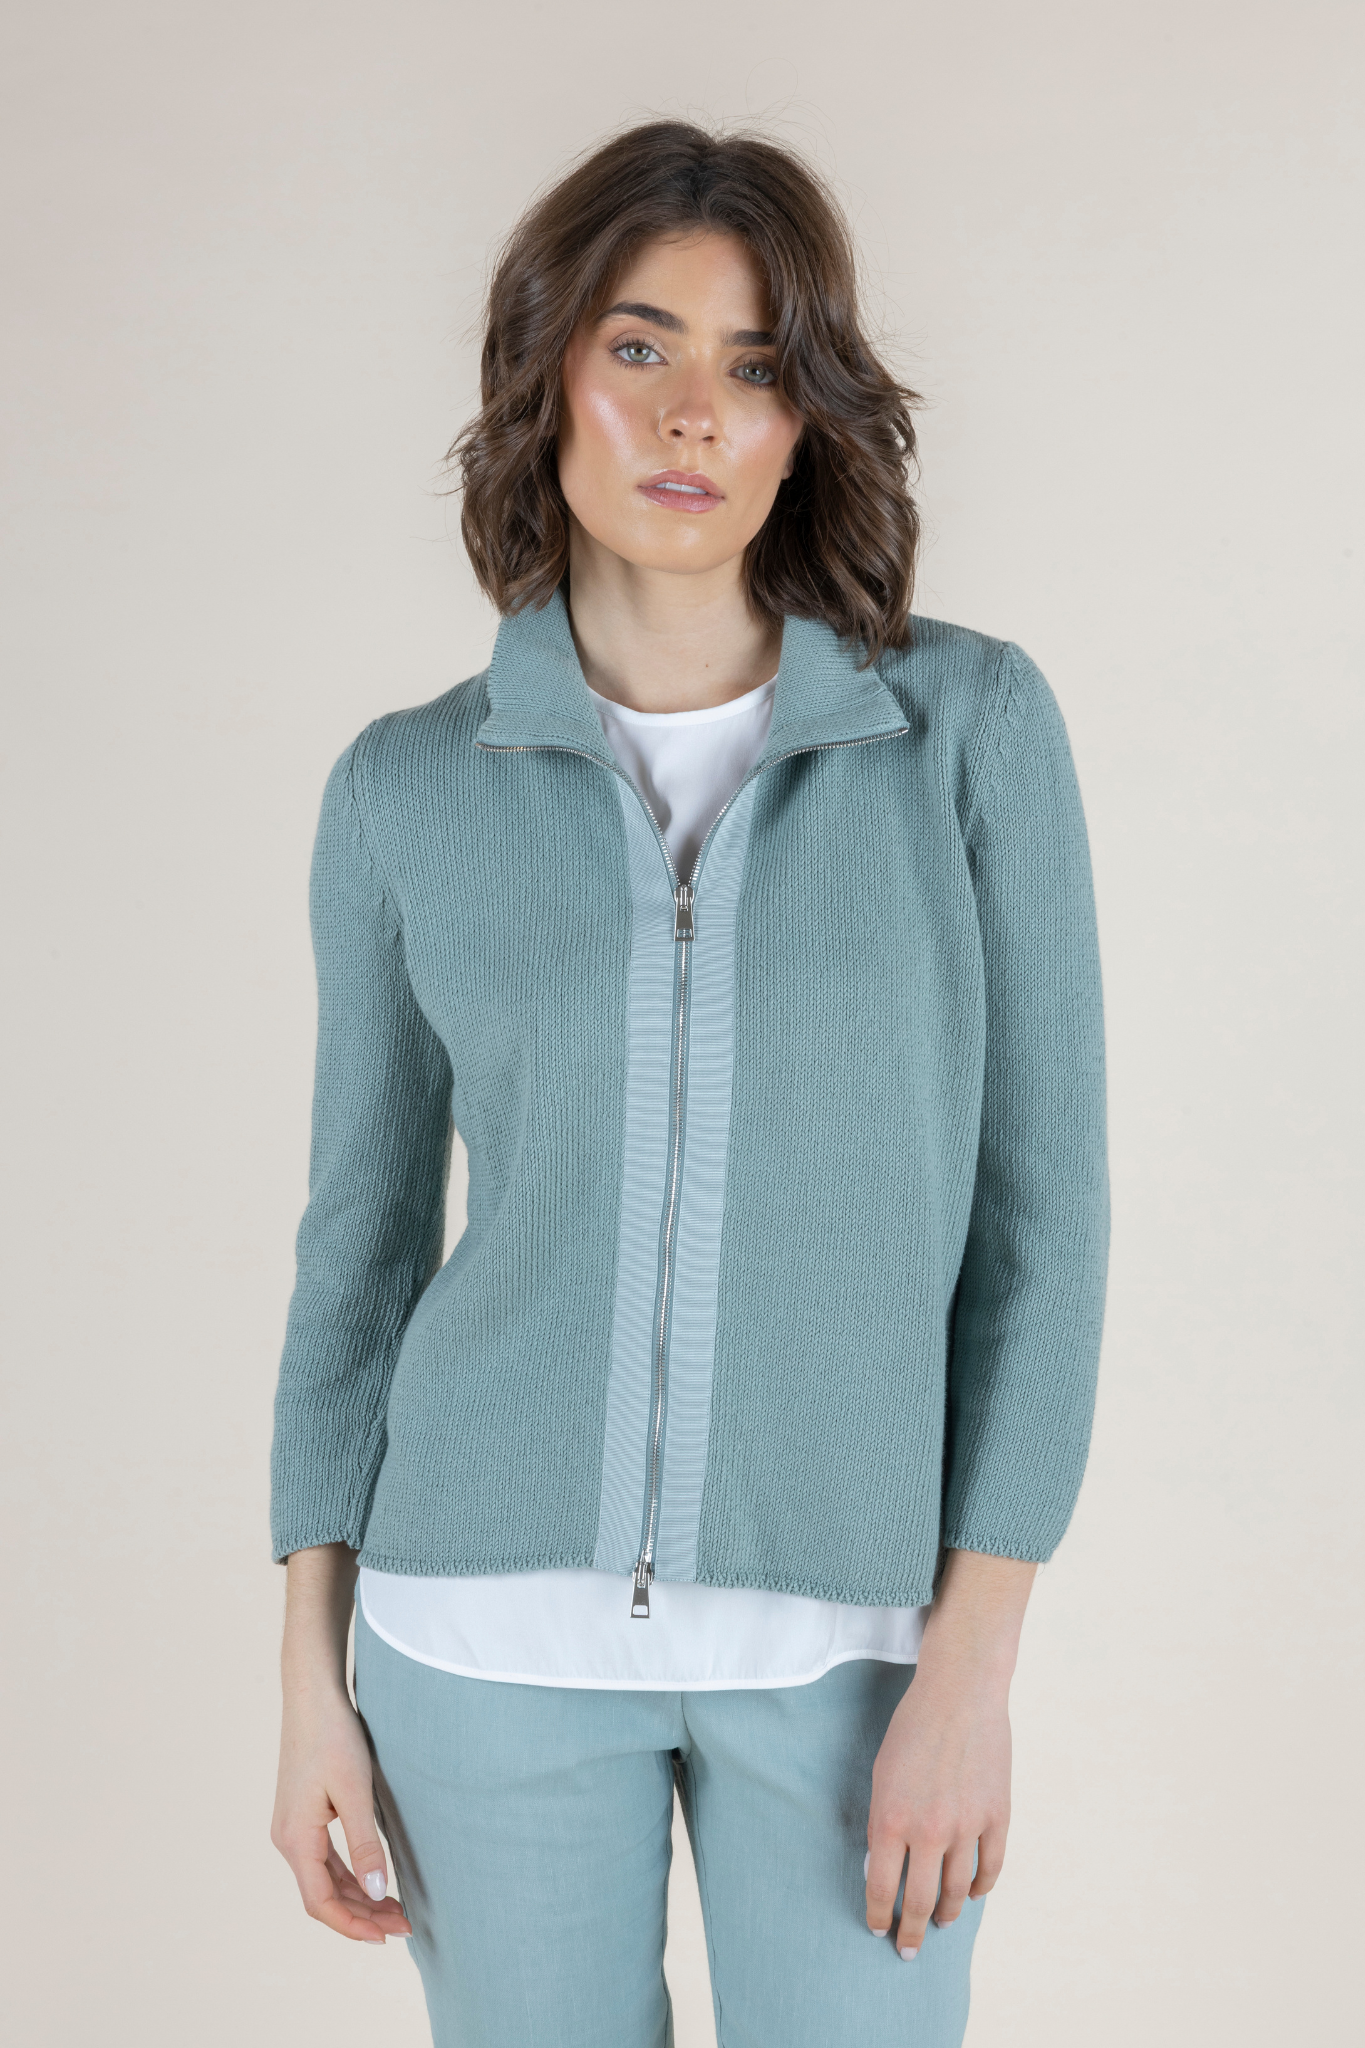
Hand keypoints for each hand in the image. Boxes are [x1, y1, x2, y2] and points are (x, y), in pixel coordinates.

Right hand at [271, 1681, 411, 1943]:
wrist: (312, 1697)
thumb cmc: (333, 1737)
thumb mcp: (355, 1792)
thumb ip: (365, 1844)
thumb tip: (378, 1891)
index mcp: (295, 1839)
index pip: (320, 1902)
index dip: (353, 1925)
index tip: (387, 1935)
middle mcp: (288, 1839)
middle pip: (323, 1895)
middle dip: (362, 1914)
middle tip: (403, 1924)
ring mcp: (293, 1828)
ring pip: (325, 1879)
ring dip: (357, 1896)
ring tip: (395, 1908)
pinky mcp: (303, 1815)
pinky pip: (325, 1859)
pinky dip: (349, 1874)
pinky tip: (374, 1878)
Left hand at [864, 1549, 1034, 1957]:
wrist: (959, 1692)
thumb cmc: (912, 1728)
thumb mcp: (882, 1774)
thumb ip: (884, 1824)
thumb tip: (884, 1870)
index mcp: (892, 1819)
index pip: (882, 1889)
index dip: (879, 1917)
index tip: (877, 1930)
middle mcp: (929, 1831)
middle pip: (920, 1902)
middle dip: (911, 1932)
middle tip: (907, 1950)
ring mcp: (967, 1826)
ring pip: (956, 1892)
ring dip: (946, 1914)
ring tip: (938, 1923)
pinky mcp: (997, 1816)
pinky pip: (989, 1868)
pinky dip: (979, 1888)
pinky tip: (970, 1894)